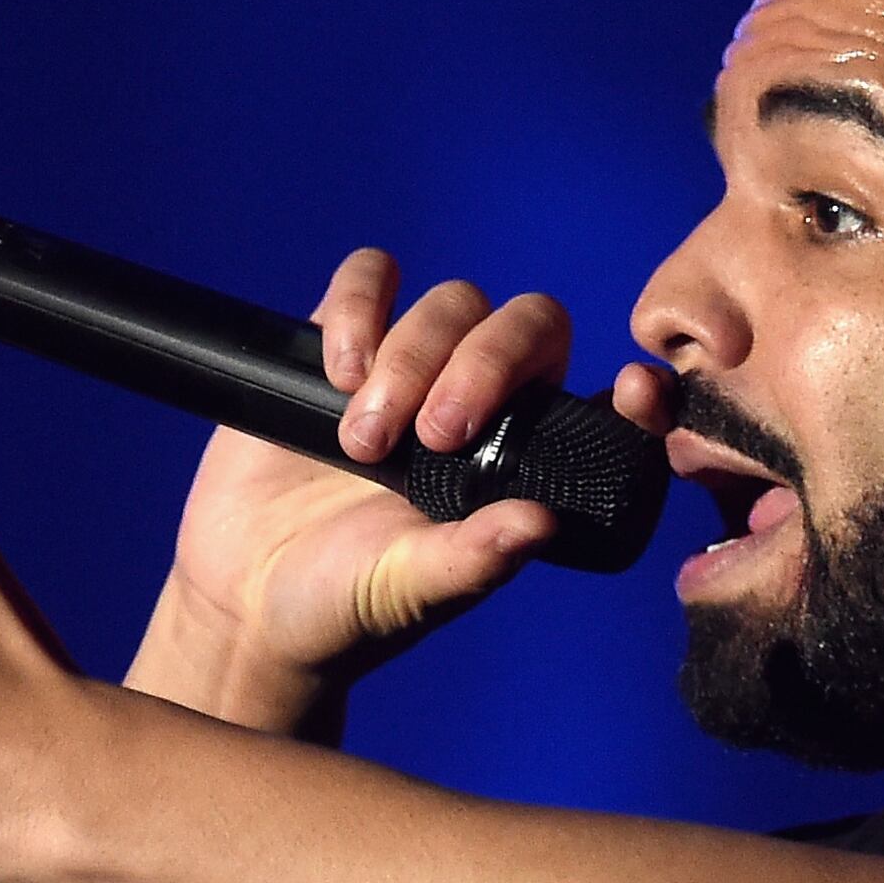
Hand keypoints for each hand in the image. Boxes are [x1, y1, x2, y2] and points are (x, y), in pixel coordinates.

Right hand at [140, 251, 670, 709]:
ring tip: (361, 442)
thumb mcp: (413, 592)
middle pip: (525, 325)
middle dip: (486, 365)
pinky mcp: (341, 341)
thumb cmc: (348, 606)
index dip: (636, 389)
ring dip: (411, 358)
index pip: (601, 403)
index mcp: (526, 463)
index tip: (633, 391)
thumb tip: (539, 525)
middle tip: (434, 436)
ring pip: (453, 301)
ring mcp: (413, 366)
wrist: (248, 597)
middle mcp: (483, 404)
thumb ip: (473, 560)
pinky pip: (370, 277)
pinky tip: (337, 373)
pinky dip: (360, 307)